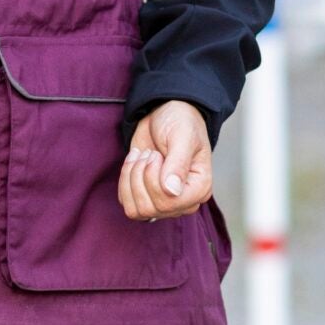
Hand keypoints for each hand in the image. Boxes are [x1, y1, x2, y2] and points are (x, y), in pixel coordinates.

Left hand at [116, 98, 211, 220]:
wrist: (165, 113)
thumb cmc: (180, 122)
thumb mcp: (182, 136)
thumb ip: (178, 163)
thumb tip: (172, 191)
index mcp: (199, 189)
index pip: (169, 203)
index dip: (153, 179)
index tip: (156, 155)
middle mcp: (183, 201)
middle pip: (150, 208)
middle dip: (141, 175)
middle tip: (149, 153)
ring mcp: (164, 202)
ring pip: (136, 210)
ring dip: (131, 179)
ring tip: (141, 157)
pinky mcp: (146, 197)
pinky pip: (126, 203)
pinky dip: (124, 180)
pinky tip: (135, 161)